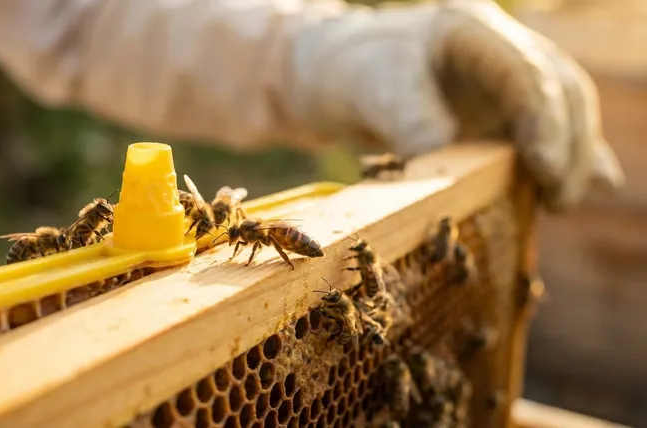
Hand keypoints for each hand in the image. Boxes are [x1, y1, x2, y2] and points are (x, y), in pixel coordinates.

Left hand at [286, 0, 623, 211]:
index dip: (544, 122)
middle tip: (558, 197)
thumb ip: (411, 122)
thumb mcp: (373, 91)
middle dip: (568, 144)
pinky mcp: (495, 113)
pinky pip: (541, 132)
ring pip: (561, 113)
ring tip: (562, 201)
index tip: (541, 167)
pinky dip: (564, 157)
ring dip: (571, 156)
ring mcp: (501, 83)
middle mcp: (498, 51)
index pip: (527, 74)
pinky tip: (591, 184)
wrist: (332, 77)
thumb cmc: (350, 72)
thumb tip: (449, 170)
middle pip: (561, 91)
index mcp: (471, 29)